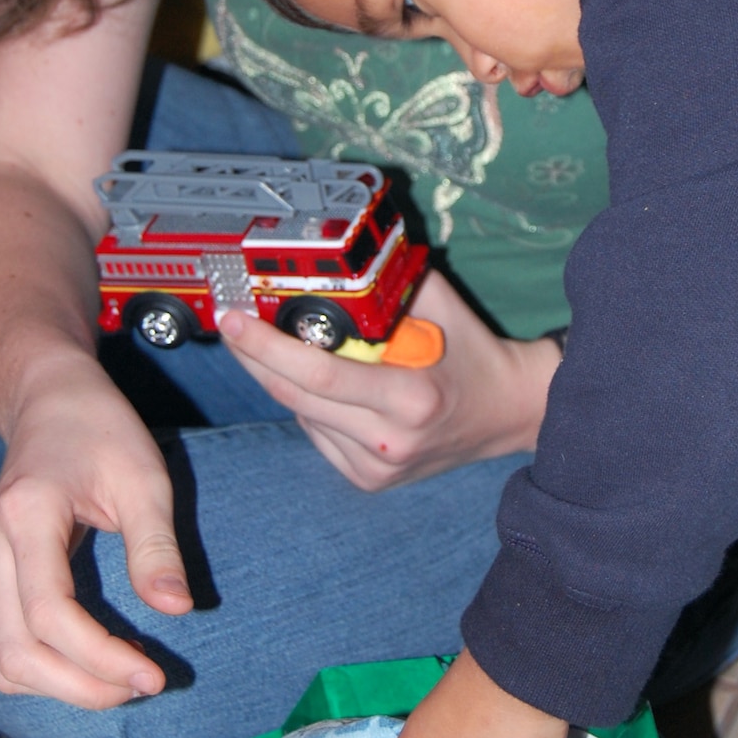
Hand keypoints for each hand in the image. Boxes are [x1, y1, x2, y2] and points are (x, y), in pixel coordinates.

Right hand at [0, 350, 192, 707]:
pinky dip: (41, 671)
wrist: (51, 399)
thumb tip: (176, 610)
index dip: (99, 658)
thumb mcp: (144, 477)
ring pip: (1, 659)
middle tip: (143, 686)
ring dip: (59, 687)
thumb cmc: (101, 429)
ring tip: (121, 681)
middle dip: (82, 687)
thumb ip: (156, 545)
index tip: (153, 675)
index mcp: (26, 516)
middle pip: (17, 652)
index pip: (49, 614)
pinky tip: (91, 665)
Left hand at [218, 268, 558, 490]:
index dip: (266, 346)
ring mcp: (378, 468)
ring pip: (300, 416)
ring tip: (265, 345)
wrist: (507, 413)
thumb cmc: (471, 350)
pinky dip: (306, 406)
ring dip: (276, 379)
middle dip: (254, 357)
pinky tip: (317, 384)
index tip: (234, 319)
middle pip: (295, 398)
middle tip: (231, 323)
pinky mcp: (369, 480)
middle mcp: (391, 441)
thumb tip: (334, 257)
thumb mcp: (439, 304)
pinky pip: (316, 434)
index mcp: (410, 398)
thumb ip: (388, 281)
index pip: (319, 373)